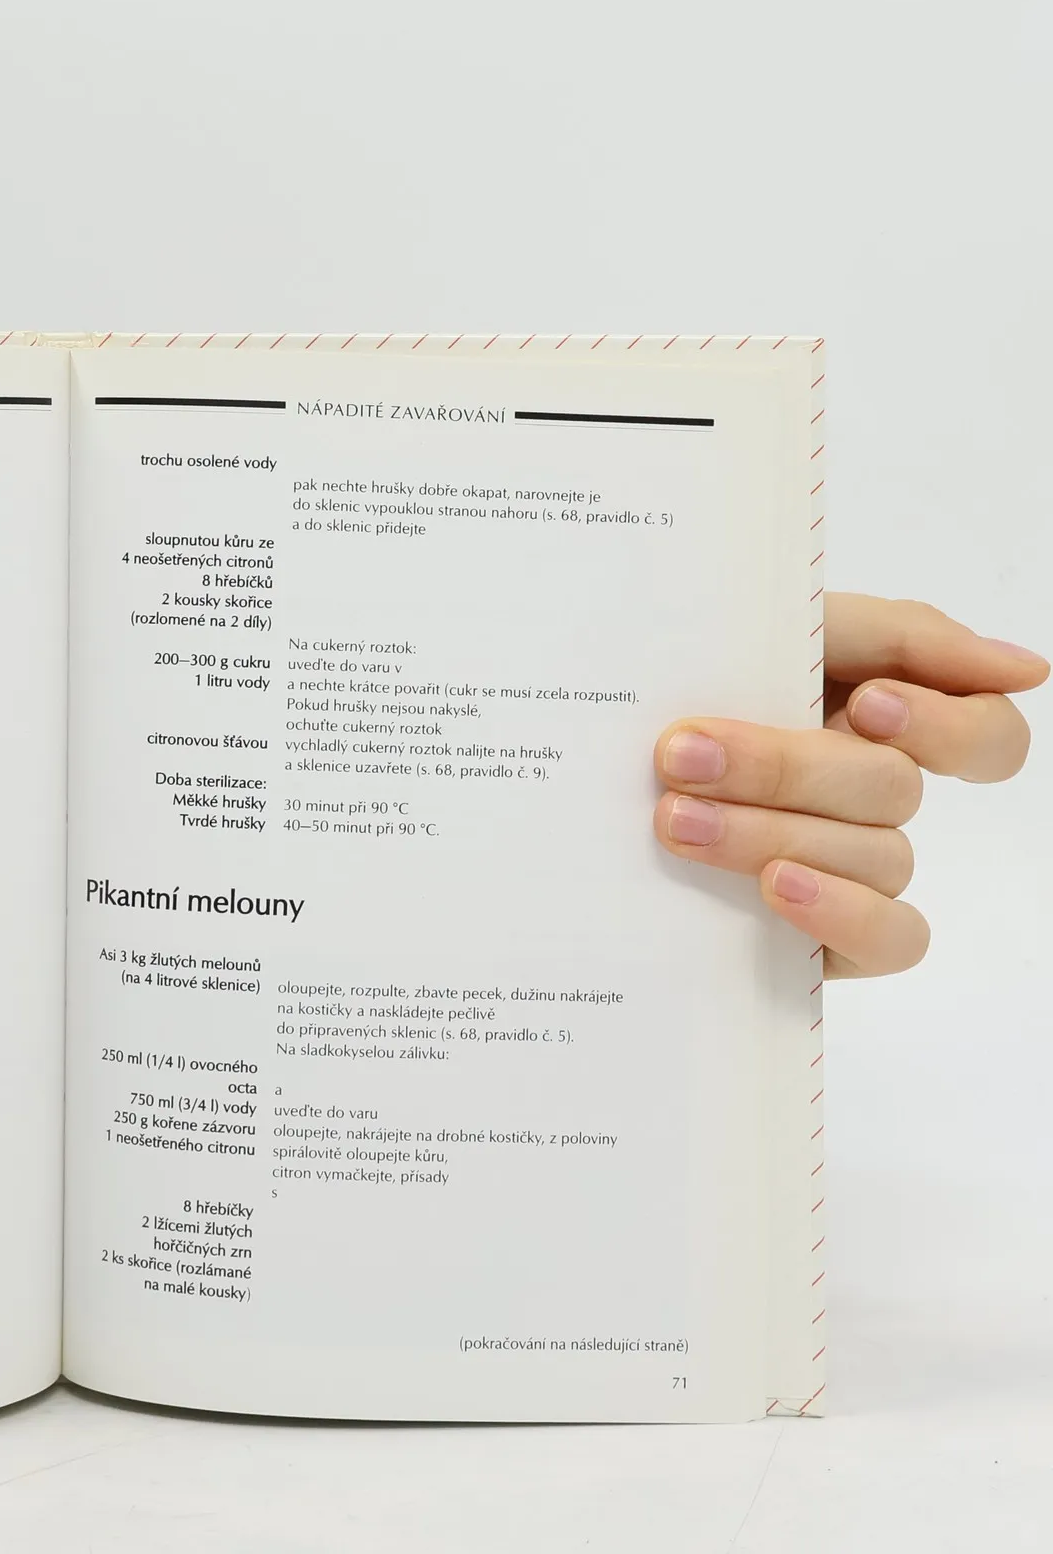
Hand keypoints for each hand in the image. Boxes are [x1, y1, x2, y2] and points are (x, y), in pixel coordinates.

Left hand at [653, 595, 1045, 975]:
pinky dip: (839, 911)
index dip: (946, 723)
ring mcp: (854, 866)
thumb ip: (894, 634)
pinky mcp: (829, 935)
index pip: (984, 732)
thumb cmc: (677, 681)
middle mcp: (873, 794)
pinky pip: (889, 939)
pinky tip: (774, 887)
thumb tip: (1026, 669)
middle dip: (785, 767)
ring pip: (876, 857)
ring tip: (674, 820)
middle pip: (893, 788)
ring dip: (771, 831)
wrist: (562, 762)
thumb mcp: (764, 630)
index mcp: (874, 718)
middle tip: (681, 754)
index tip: (866, 706)